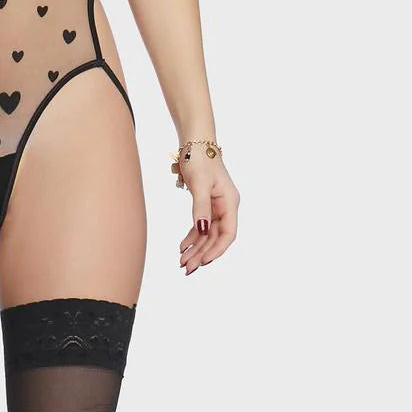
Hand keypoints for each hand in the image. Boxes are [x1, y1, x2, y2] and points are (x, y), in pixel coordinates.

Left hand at [177, 152, 239, 275]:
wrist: (194, 143)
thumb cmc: (199, 159)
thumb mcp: (199, 183)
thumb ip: (200, 207)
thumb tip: (202, 230)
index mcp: (230, 202)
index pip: (228, 234)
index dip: (217, 250)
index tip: (204, 262)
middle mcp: (226, 207)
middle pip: (216, 237)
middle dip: (202, 254)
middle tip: (186, 268)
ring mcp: (216, 207)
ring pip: (207, 234)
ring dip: (196, 249)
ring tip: (182, 262)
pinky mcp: (206, 204)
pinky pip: (201, 226)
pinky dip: (192, 237)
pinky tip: (182, 247)